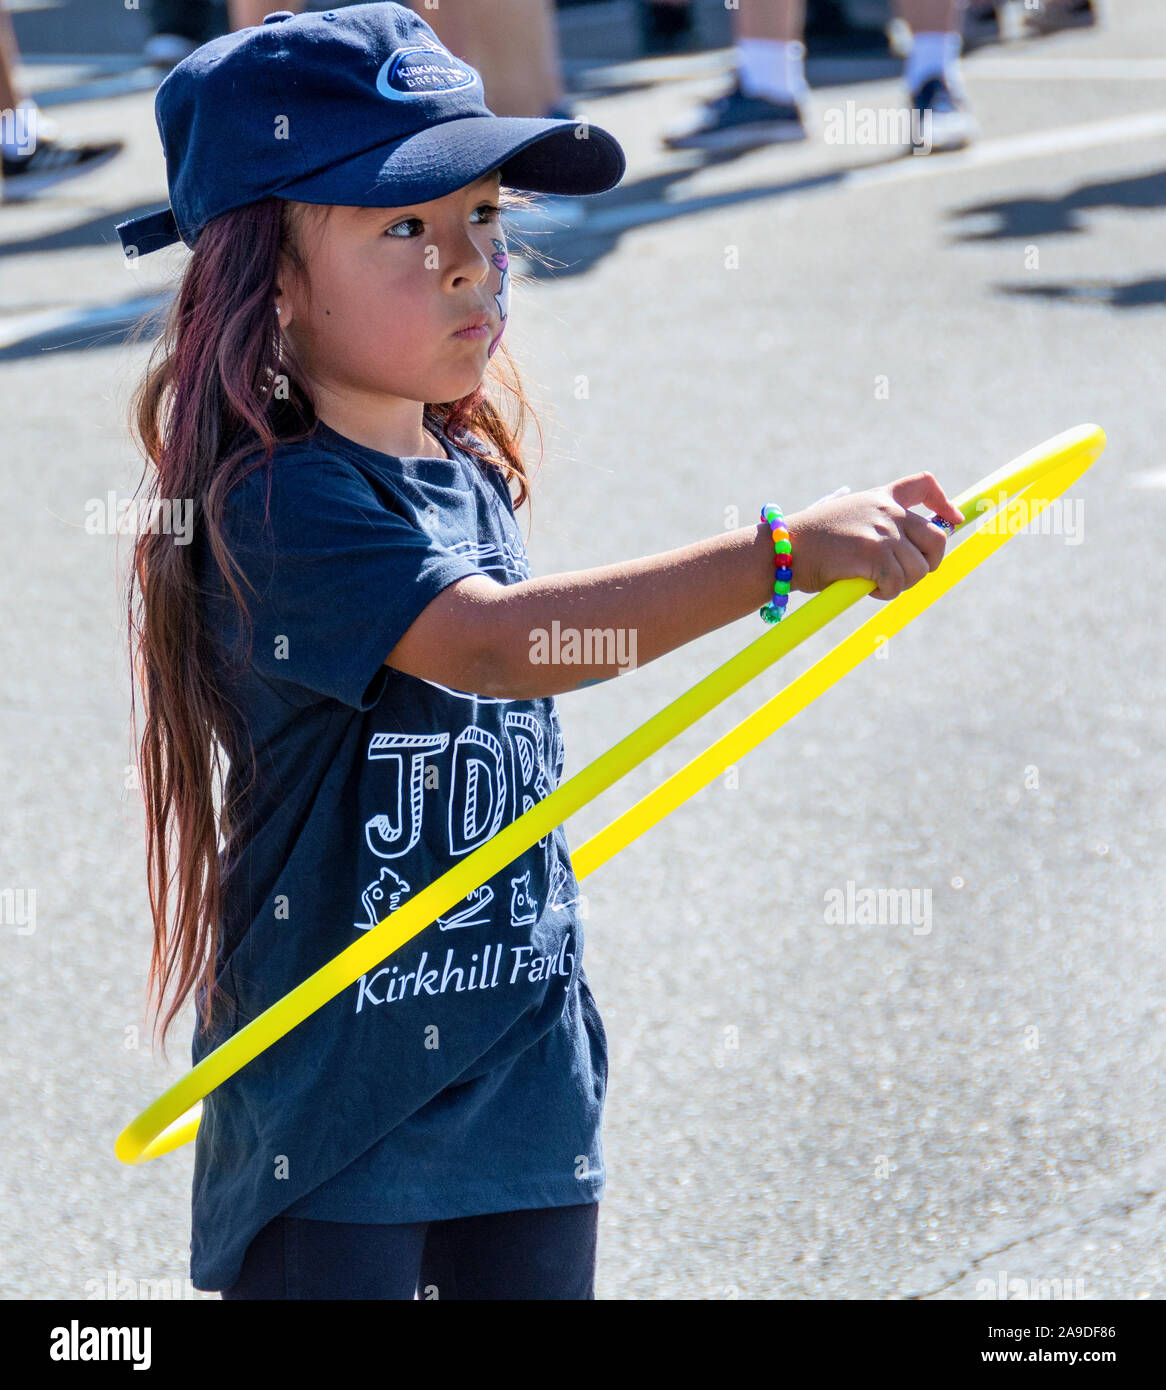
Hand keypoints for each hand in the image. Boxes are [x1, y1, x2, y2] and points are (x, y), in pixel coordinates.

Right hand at [785, 472, 964, 600]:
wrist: (783, 550)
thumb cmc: (809, 544)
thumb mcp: (846, 520)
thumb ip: (875, 525)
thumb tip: (905, 551)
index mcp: (880, 497)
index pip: (923, 485)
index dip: (944, 504)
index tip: (953, 520)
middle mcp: (886, 510)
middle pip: (936, 538)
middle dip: (928, 564)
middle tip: (904, 578)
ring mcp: (882, 530)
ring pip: (920, 568)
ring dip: (902, 584)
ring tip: (875, 584)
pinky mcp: (874, 553)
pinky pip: (898, 583)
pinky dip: (886, 593)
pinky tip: (866, 588)